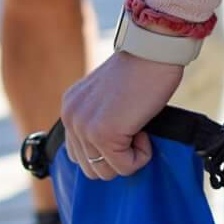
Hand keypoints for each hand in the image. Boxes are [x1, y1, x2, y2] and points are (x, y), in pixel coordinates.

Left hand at [59, 50, 184, 181]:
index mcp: (70, 108)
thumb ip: (100, 119)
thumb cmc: (142, 70)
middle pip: (89, 168)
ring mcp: (85, 127)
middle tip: (135, 132)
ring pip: (106, 172)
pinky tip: (145, 131)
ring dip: (128, 158)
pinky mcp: (104, 134)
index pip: (79, 153)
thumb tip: (111, 154)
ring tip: (140, 131)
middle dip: (116, 158)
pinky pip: (126, 166)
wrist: (152, 51)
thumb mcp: (108, 97)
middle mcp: (71, 118)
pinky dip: (142, 155)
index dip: (106, 151)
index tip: (126, 131)